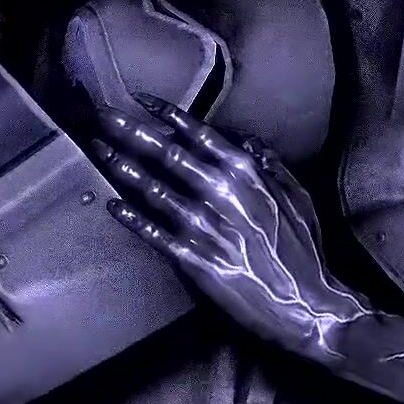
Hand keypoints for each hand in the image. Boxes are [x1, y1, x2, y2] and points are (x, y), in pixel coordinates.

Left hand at [92, 93, 372, 365]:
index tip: (140, 99)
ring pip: (152, 188)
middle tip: (100, 114)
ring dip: (121, 167)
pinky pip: (153, 233)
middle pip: (165, 153)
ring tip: (97, 149)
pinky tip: (112, 206)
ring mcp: (203, 226)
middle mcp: (220, 192)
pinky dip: (131, 218)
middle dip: (128, 130)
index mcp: (246, 173)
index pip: (198, 133)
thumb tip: (243, 140)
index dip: (165, 114)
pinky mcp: (192, 259)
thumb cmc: (303, 252)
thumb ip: (269, 165)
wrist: (307, 305)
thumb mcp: (296, 197)